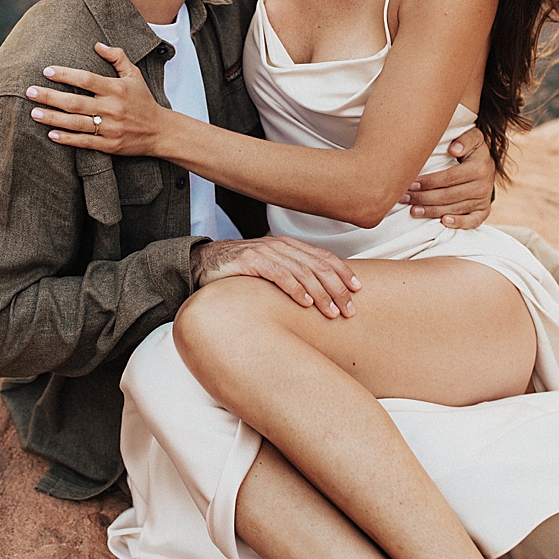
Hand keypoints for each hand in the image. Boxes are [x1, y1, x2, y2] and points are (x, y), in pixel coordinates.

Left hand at [25, 48, 164, 157]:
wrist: (160, 132)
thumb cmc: (143, 101)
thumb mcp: (134, 75)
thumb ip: (117, 57)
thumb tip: (97, 44)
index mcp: (116, 89)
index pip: (86, 79)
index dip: (66, 75)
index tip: (47, 71)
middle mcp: (111, 108)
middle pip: (75, 102)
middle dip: (50, 97)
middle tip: (29, 92)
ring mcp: (110, 128)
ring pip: (76, 123)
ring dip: (53, 118)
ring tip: (33, 113)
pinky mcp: (109, 146)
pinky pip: (84, 142)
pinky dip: (67, 139)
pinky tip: (50, 134)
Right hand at [191, 234, 360, 317]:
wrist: (200, 265)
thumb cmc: (235, 273)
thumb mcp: (267, 272)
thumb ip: (288, 276)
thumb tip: (314, 296)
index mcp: (287, 246)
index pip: (323, 257)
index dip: (343, 273)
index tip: (358, 290)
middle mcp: (280, 245)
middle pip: (318, 266)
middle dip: (337, 289)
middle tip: (349, 310)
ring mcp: (264, 251)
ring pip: (303, 272)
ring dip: (321, 294)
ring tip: (331, 313)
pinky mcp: (249, 261)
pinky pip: (279, 275)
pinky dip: (295, 289)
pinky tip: (306, 303)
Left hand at [408, 123, 494, 229]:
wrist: (486, 165)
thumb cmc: (471, 150)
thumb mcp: (473, 138)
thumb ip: (465, 139)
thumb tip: (454, 149)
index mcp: (479, 167)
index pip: (449, 177)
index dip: (428, 182)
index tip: (410, 183)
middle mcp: (483, 185)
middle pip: (448, 195)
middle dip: (424, 198)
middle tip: (404, 198)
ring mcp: (483, 200)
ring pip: (454, 209)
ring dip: (432, 211)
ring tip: (413, 210)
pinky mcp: (483, 212)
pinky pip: (472, 221)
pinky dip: (458, 223)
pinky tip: (443, 222)